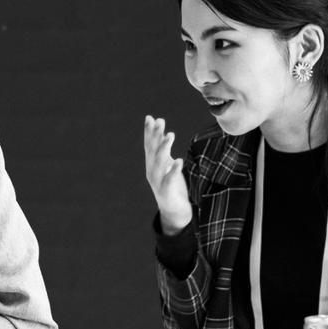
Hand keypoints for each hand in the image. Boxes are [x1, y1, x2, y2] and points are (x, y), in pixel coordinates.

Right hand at [144, 115, 191, 233]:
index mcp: (151, 164)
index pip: (148, 145)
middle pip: (152, 151)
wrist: (173, 210)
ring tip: (170, 135)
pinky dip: (173, 170)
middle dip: (155, 135)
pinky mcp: (166, 192)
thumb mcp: (166, 165)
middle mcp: (152, 171)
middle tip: (160, 121)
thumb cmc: (171, 185)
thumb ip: (163, 150)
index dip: (149, 132)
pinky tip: (178, 161)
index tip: (150, 118)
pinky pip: (169, 179)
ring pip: (159, 163)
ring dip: (163, 148)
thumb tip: (163, 132)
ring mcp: (157, 182)